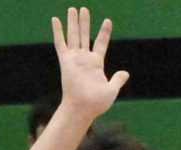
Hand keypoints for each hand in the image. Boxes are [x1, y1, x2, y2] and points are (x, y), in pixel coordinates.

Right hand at [52, 7, 129, 121]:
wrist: (82, 108)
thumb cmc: (96, 103)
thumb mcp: (111, 90)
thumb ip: (117, 80)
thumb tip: (125, 73)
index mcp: (96, 64)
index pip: (101, 43)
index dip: (104, 32)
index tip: (107, 21)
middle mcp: (85, 59)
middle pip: (85, 36)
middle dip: (85, 22)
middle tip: (84, 9)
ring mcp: (75, 59)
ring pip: (74, 36)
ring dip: (73, 22)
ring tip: (73, 9)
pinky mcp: (65, 61)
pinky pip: (60, 43)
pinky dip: (58, 31)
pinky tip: (55, 20)